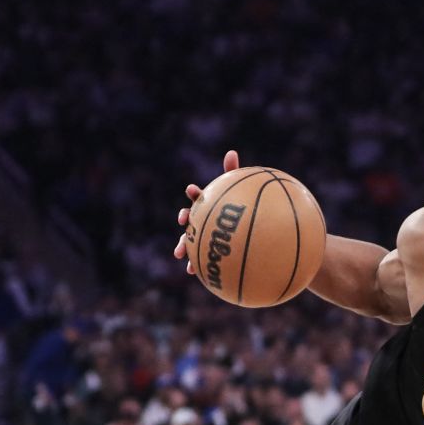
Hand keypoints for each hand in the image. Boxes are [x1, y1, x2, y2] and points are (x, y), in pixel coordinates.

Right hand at [174, 149, 241, 272]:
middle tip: (183, 219)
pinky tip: (194, 272)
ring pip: (189, 239)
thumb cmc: (239, 208)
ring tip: (180, 254)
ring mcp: (202, 234)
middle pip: (189, 217)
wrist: (243, 233)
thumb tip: (231, 151)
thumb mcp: (239, 192)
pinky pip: (199, 258)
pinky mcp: (206, 250)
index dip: (194, 192)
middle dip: (184, 218)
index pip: (199, 195)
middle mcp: (202, 218)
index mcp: (208, 204)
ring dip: (183, 245)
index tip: (193, 190)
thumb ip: (233, 174)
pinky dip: (195, 264)